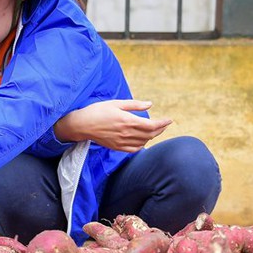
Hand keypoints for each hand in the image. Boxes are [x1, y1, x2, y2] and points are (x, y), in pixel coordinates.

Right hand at [54, 100, 171, 151]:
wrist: (82, 124)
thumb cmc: (98, 111)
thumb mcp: (116, 103)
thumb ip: (134, 105)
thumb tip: (150, 104)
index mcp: (127, 120)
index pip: (152, 125)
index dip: (163, 123)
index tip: (169, 120)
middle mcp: (126, 133)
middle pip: (150, 134)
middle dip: (160, 129)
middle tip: (165, 124)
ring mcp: (122, 141)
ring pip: (144, 142)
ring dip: (152, 137)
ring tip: (155, 130)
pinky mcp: (116, 147)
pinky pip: (134, 149)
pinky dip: (142, 145)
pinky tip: (143, 141)